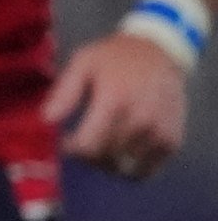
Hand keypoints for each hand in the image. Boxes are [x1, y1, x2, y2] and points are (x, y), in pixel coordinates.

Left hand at [48, 33, 190, 180]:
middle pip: (105, 159)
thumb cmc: (116, 57)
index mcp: (115, 101)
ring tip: (104, 145)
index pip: (88, 147)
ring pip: (124, 168)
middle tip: (86, 141)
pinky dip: (131, 166)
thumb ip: (64, 92)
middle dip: (88, 156)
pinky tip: (123, 151)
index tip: (68, 140)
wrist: (161, 51)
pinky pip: (146, 169)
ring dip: (109, 163)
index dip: (72, 149)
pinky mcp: (172, 141)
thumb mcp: (83, 63)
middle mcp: (140, 120)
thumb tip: (47, 120)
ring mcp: (159, 133)